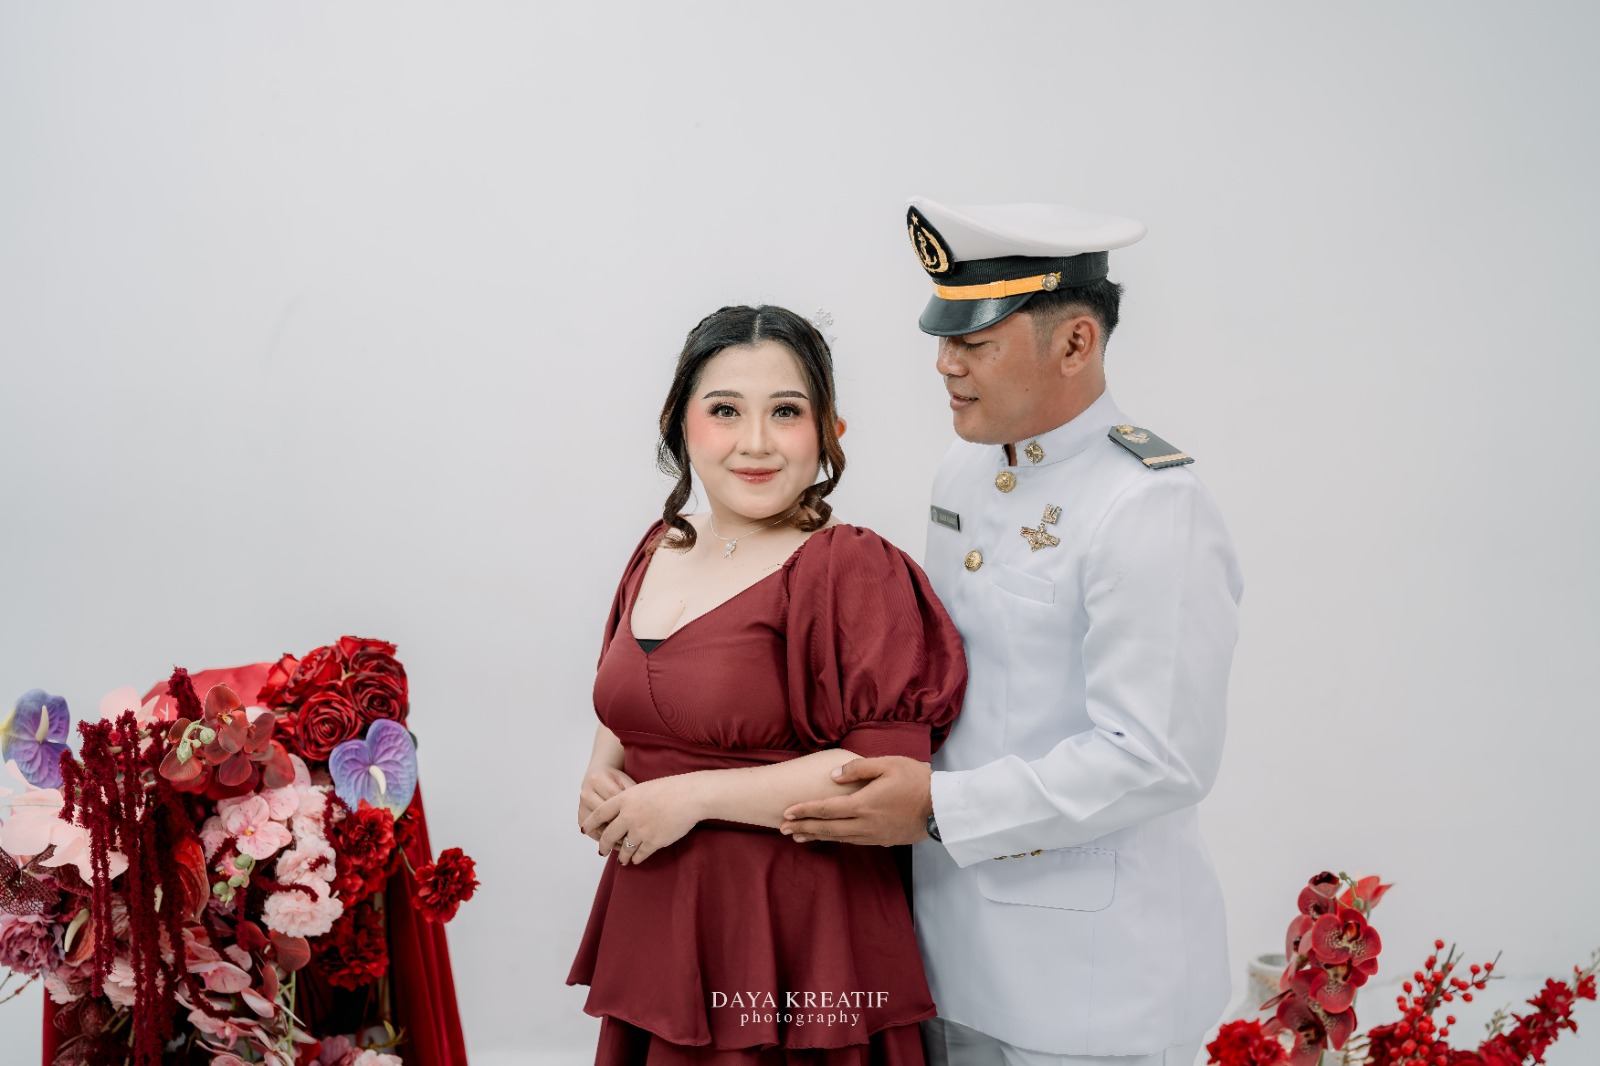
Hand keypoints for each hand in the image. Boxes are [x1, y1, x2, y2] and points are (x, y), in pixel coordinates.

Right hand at [578, 765, 636, 838]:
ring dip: (612, 837)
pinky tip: (615, 844)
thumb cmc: (615, 780)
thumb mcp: (624, 781)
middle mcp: (586, 793)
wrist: (597, 776)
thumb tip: (642, 810)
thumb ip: (631, 792)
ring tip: (626, 844)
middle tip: (635, 838)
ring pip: (598, 827)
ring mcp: (582, 806)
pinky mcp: (580, 816)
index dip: (628, 811)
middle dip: (620, 827)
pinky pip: (592, 832)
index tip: (641, 822)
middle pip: (605, 815)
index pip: (615, 799)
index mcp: (597, 780)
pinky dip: (605, 839)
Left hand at [583, 774, 704, 865]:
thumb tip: (624, 813)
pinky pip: (639, 854)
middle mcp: (628, 816)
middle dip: (603, 845)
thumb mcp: (643, 788)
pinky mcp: (653, 842)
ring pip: (624, 848)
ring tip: (621, 860)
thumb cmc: (671, 788)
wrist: (690, 796)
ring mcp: (640, 830)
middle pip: (609, 835)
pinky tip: (636, 859)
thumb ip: (630, 800)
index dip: (591, 822)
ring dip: (621, 856)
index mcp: (624, 799)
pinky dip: (636, 858)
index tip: (585, 829)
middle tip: (601, 850)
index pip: (600, 813)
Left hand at [779, 756, 931, 845]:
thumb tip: (833, 775)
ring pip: (839, 838)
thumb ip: (858, 768)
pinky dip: (836, 839)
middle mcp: (865, 824)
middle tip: (782, 829)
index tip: (786, 812)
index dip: (804, 810)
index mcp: (863, 804)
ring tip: (799, 836)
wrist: (942, 807)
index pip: (826, 809)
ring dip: (817, 836)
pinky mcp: (883, 840)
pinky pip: (853, 841)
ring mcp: (874, 835)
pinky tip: (831, 837)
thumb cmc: (916, 780)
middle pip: (827, 828)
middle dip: (803, 828)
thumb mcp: (887, 764)